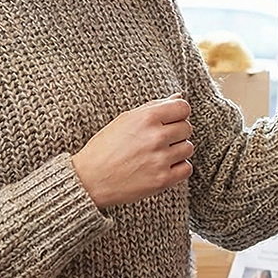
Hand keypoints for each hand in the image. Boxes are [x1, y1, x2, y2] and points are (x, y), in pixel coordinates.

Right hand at [72, 94, 193, 208]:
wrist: (89, 179)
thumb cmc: (104, 148)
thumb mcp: (125, 120)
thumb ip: (153, 107)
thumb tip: (178, 97)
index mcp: (146, 118)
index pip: (183, 108)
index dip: (178, 114)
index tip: (171, 121)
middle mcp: (156, 137)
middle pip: (187, 128)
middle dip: (176, 133)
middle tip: (160, 140)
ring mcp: (160, 159)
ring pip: (188, 148)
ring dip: (178, 151)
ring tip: (159, 154)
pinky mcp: (162, 179)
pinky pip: (187, 168)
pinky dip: (178, 168)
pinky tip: (163, 167)